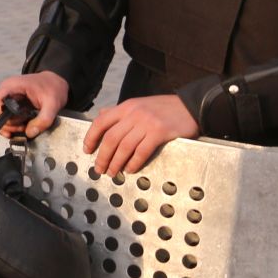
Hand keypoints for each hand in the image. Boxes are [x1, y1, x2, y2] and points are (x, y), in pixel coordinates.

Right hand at [0, 71, 69, 138]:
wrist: (54, 83)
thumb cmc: (52, 87)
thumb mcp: (53, 103)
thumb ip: (44, 119)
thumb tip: (31, 132)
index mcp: (13, 86)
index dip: (1, 114)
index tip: (13, 122)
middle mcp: (6, 90)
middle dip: (6, 123)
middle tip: (21, 127)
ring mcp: (6, 96)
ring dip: (5, 125)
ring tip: (20, 128)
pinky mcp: (8, 103)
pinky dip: (6, 125)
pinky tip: (16, 128)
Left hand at [83, 94, 197, 176]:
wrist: (190, 106)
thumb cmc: (163, 108)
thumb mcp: (138, 104)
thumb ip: (120, 112)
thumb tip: (101, 116)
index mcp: (126, 106)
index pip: (101, 122)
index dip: (91, 137)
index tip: (87, 150)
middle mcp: (133, 113)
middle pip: (111, 138)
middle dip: (102, 156)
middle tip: (99, 169)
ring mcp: (146, 122)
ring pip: (124, 146)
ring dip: (116, 162)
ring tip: (112, 172)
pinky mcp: (160, 132)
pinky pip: (142, 151)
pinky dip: (134, 162)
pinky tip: (130, 169)